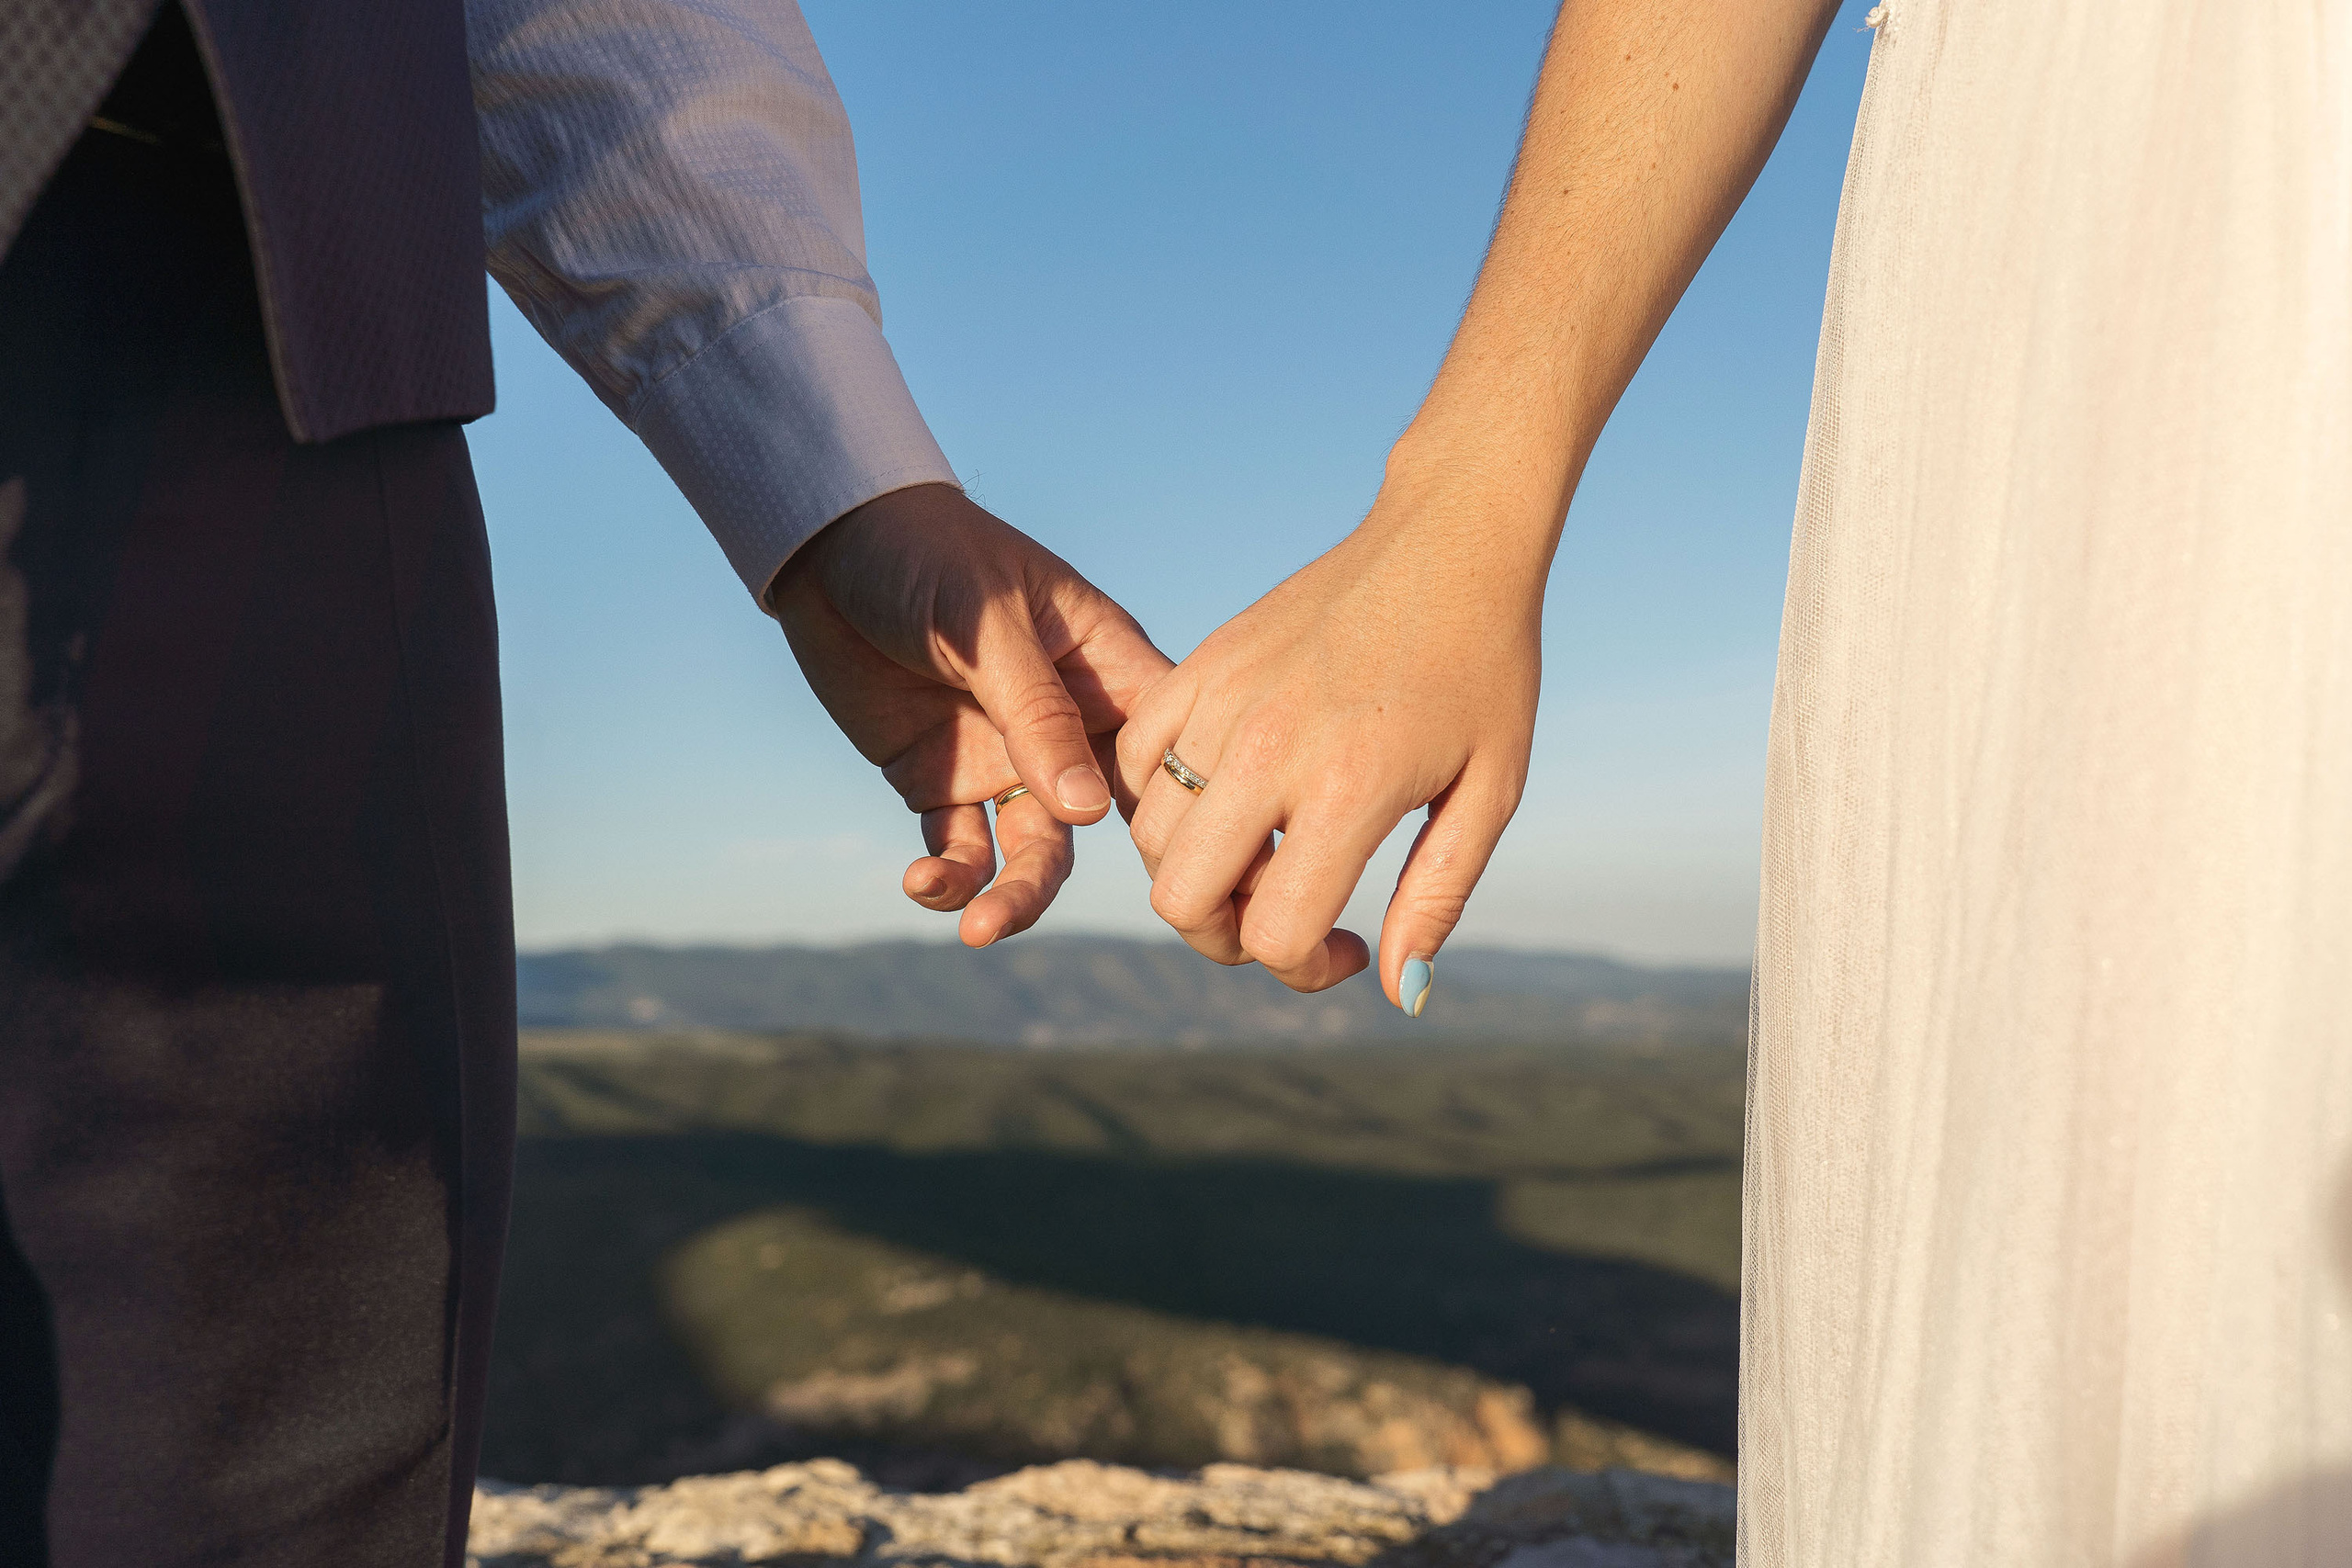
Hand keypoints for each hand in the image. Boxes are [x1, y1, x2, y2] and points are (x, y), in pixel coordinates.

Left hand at [770, 483, 1169, 945]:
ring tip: (979, 928)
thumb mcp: (989, 623)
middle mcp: (1071, 727)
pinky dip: (948, 878)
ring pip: (1038, 852)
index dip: (1192, 809)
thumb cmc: (927, 554)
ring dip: (1016, 895)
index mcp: (1108, 669)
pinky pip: (961, 850)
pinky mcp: (944, 783)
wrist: (828, 547)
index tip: (1203, 871)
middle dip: (1103, 877)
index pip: (1169, 747)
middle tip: (1081, 917)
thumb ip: (1038, 714)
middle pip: (1109, 820)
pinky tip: (921, 884)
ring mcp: (1010, 761)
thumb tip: (1090, 813)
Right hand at [1114, 470, 1542, 1008]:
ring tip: (1267, 847)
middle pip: (1183, 899)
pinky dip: (1164, 797)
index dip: (1305, 969)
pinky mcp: (1198, 664)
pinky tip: (1228, 790)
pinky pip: (1133, 762)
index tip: (1349, 948)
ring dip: (1197, 869)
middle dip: (1228, 937)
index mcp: (1349, 788)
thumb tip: (1397, 992)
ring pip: (1151, 837)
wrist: (1447, 542)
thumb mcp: (1488, 793)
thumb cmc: (1484, 671)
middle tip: (1283, 914)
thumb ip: (1435, 899)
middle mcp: (1270, 746)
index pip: (1274, 932)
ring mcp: (1222, 700)